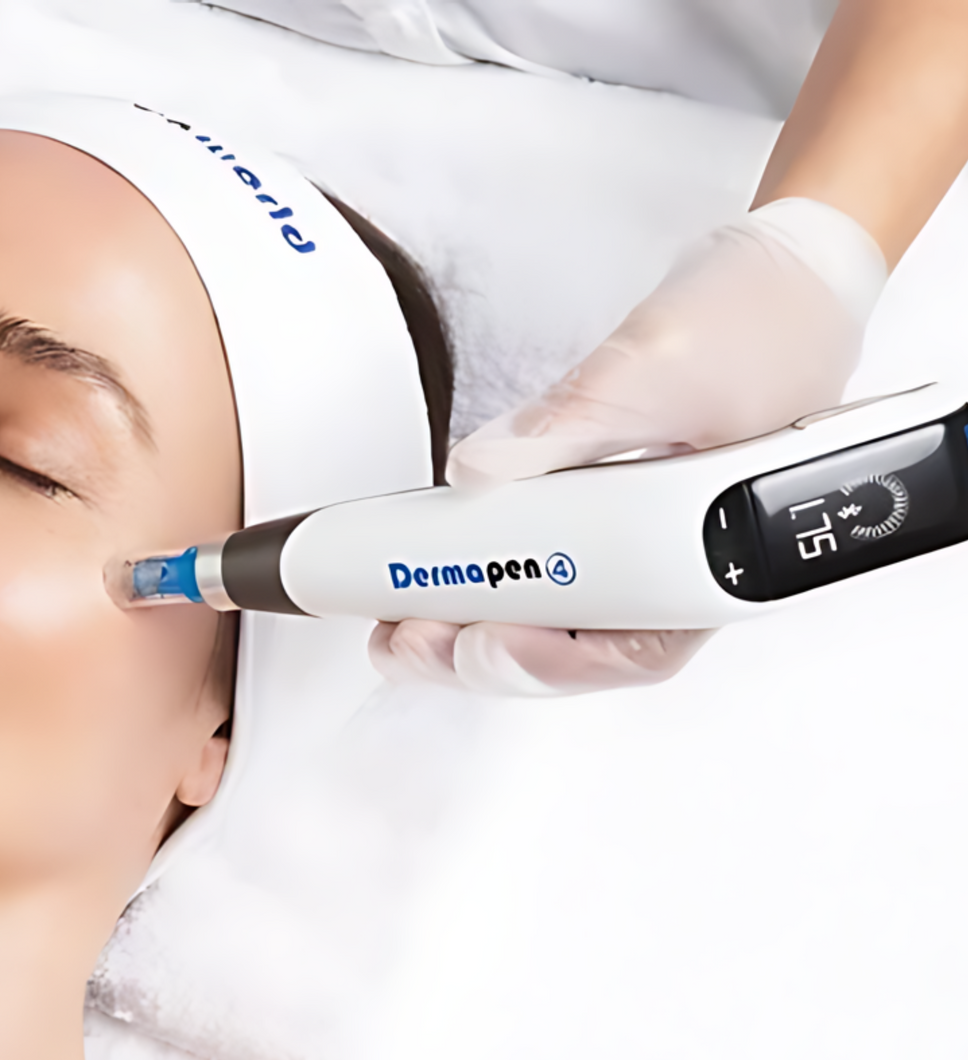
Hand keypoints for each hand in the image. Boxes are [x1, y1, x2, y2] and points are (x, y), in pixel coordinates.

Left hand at [377, 198, 885, 694]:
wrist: (787, 269)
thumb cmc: (762, 320)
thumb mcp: (658, 364)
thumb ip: (572, 422)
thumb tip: (479, 470)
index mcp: (727, 554)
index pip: (635, 648)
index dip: (547, 660)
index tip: (473, 640)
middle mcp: (689, 565)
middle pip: (583, 649)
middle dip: (487, 653)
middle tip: (407, 637)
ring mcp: (650, 542)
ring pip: (561, 618)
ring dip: (481, 621)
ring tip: (401, 619)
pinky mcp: (614, 511)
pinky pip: (552, 563)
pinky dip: (493, 571)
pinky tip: (442, 570)